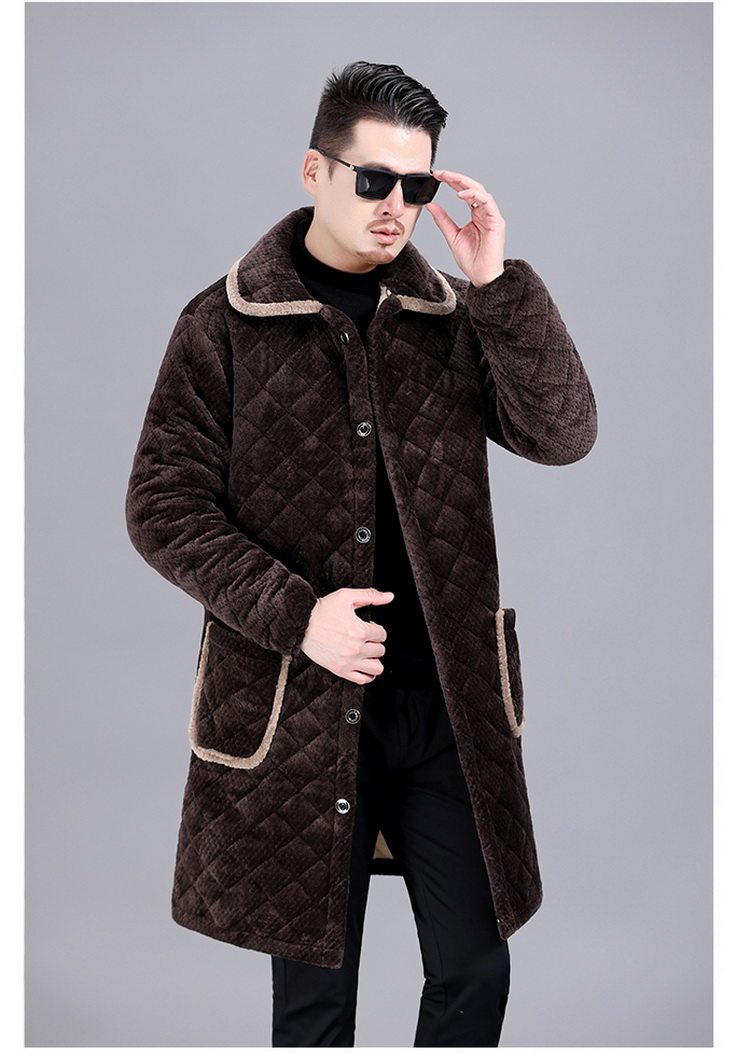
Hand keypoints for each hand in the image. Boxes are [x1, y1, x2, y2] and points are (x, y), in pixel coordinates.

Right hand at [300, 587, 394, 683]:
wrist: (301, 624)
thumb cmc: (322, 610)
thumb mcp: (346, 597)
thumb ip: (370, 596)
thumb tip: (389, 597)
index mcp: (360, 631)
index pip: (382, 635)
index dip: (376, 629)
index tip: (368, 627)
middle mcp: (356, 649)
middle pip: (380, 650)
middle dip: (375, 643)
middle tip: (364, 638)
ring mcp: (348, 662)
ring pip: (376, 668)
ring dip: (374, 659)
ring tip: (366, 652)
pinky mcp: (340, 670)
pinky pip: (363, 679)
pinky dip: (367, 674)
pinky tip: (363, 664)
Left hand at [424, 169, 506, 286]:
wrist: (482, 276)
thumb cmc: (472, 260)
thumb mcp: (452, 236)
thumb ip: (443, 220)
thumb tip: (431, 205)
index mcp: (476, 214)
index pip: (464, 192)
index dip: (451, 182)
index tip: (437, 176)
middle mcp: (485, 212)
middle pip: (472, 187)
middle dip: (456, 178)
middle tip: (440, 173)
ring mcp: (492, 216)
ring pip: (480, 191)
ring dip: (464, 183)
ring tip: (449, 179)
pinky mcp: (497, 222)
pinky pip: (487, 202)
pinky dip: (475, 195)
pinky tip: (461, 194)